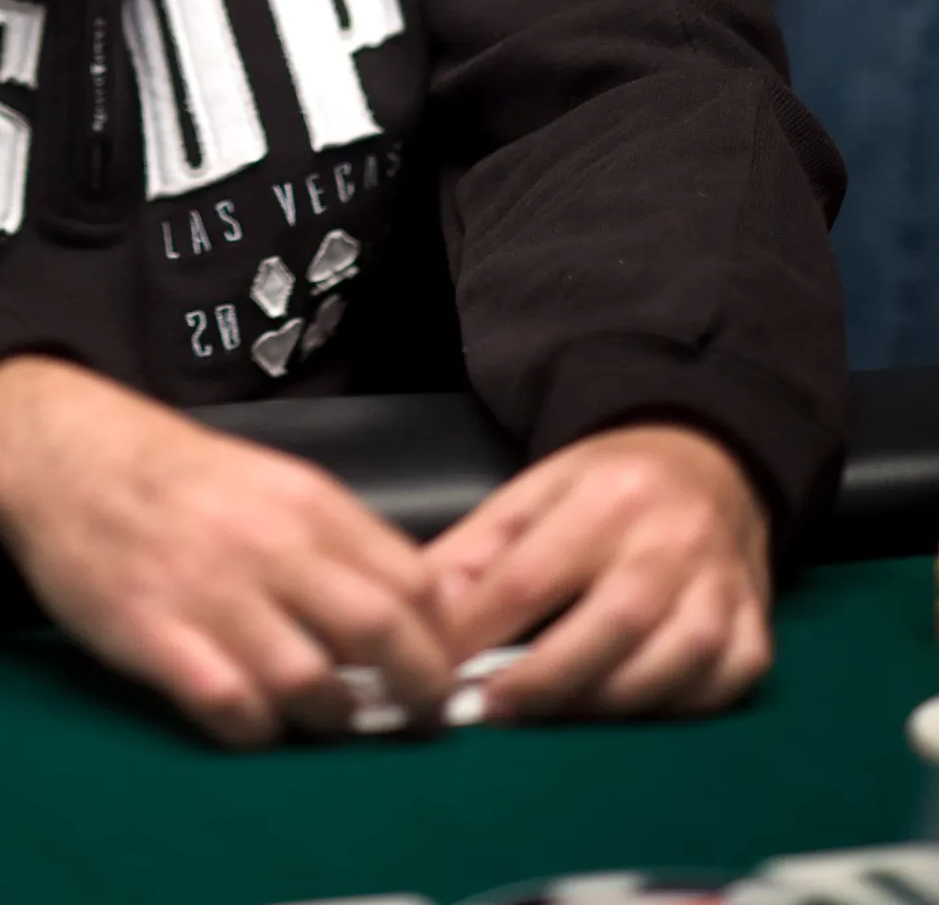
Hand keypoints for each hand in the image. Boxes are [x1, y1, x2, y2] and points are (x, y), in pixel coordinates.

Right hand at [0, 356, 455, 745]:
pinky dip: (257, 730)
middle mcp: (270, 545)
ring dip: (334, 717)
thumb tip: (409, 604)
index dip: (440, 635)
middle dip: (416, 689)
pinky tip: (253, 717)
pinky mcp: (156, 637)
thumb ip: (334, 538)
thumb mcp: (270, 481)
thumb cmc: (175, 476)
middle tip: (416, 717)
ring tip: (328, 717)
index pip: (413, 579)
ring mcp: (212, 594)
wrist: (68, 455)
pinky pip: (234, 710)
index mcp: (306, 502)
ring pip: (314, 684)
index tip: (442, 664)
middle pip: (381, 632)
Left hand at [423, 424, 772, 720]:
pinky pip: (719, 689)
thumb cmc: (612, 485)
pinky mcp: (757, 627)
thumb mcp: (536, 490)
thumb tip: (424, 614)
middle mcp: (674, 537)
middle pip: (611, 624)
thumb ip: (476, 549)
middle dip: (543, 680)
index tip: (438, 666)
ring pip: (671, 665)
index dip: (479, 630)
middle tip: (491, 710)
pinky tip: (626, 709)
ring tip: (549, 718)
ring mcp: (724, 586)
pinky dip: (671, 710)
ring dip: (602, 704)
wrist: (712, 464)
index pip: (534, 573)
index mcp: (608, 493)